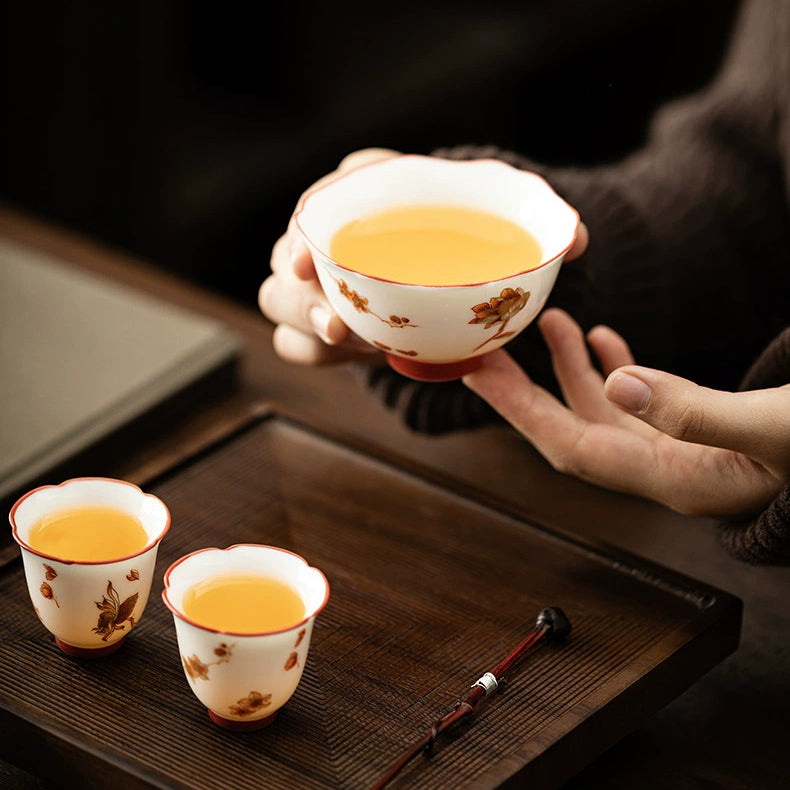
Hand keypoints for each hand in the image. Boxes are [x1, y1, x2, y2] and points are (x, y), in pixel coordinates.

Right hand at [259, 150, 589, 364]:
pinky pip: (297, 339)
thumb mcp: (505, 219)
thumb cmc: (473, 230)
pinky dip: (314, 352)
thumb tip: (577, 240)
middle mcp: (334, 232)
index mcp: (368, 191)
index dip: (309, 223)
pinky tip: (350, 357)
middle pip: (288, 256)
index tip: (314, 256)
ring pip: (279, 299)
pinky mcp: (324, 316)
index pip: (324, 197)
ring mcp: (321, 278)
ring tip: (343, 344)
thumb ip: (538, 226)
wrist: (454, 260)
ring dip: (304, 325)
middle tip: (336, 323)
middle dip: (300, 291)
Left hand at [463, 308, 789, 517]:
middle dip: (527, 392)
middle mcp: (666, 470)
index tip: (477, 377)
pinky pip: (643, 402)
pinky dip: (619, 369)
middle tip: (485, 352)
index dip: (520, 413)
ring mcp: (680, 451)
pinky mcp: (698, 430)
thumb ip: (692, 408)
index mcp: (673, 478)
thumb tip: (616, 381)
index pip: (571, 447)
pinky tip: (604, 339)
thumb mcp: (773, 426)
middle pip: (574, 429)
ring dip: (572, 369)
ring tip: (550, 323)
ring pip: (607, 410)